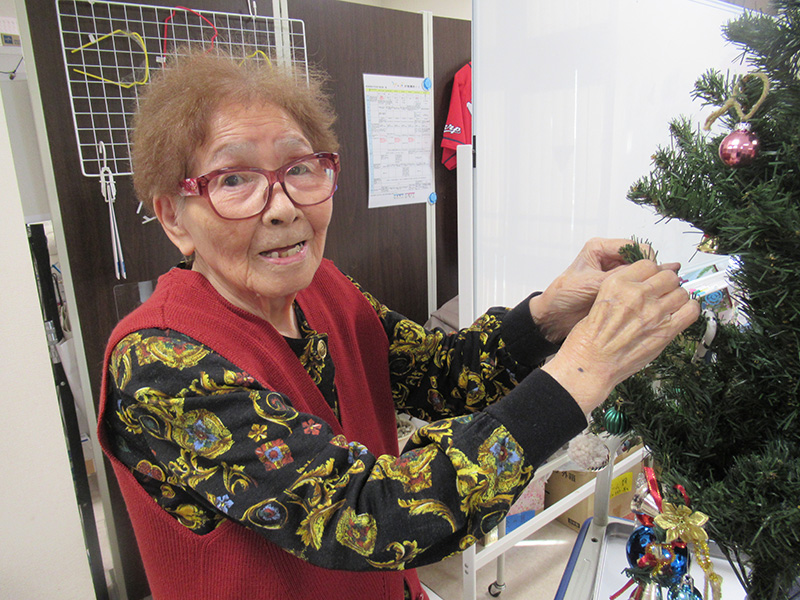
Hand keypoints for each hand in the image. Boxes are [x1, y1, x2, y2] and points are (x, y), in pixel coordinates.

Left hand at [530, 238, 673, 342]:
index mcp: (600, 248)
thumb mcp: (590, 284)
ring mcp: (615, 274)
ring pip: (642, 274)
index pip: (635, 247)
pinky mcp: (617, 289)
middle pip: (642, 260)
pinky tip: (653, 300)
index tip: (653, 276)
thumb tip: (648, 271)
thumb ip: (618, 278)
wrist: (553, 318)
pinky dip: (645, 293)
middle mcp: (609, 258)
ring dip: (649, 284)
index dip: (647, 260)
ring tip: (659, 295)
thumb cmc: (562, 296)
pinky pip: (637, 288)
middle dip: (651, 273)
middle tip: (661, 288)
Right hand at [541, 259, 699, 412]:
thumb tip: (646, 285)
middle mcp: (637, 294)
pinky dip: (690, 310)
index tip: (652, 280)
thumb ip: (624, 290)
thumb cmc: (590, 338)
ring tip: (669, 307)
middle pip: (668, 276)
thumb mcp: (600, 300)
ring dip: (677, 298)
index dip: (652, 273)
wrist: (590, 364)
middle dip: (667, 284)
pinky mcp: (666, 330)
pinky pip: (691, 311)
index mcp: (618, 283)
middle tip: (662, 294)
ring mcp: (654, 311)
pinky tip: (681, 314)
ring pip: (682, 292)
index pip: (648, 264)